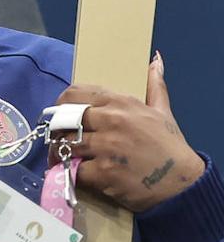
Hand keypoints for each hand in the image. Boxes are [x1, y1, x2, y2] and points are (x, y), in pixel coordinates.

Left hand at [51, 52, 204, 212]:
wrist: (183, 182)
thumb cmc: (170, 146)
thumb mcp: (162, 111)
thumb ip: (154, 85)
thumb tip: (155, 60)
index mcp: (121, 103)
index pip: (74, 94)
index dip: (61, 105)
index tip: (60, 116)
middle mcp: (112, 121)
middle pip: (64, 120)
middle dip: (57, 131)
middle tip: (58, 140)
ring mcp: (107, 147)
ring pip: (65, 144)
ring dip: (60, 152)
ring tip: (63, 157)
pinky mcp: (104, 172)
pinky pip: (73, 169)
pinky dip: (71, 172)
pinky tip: (74, 173)